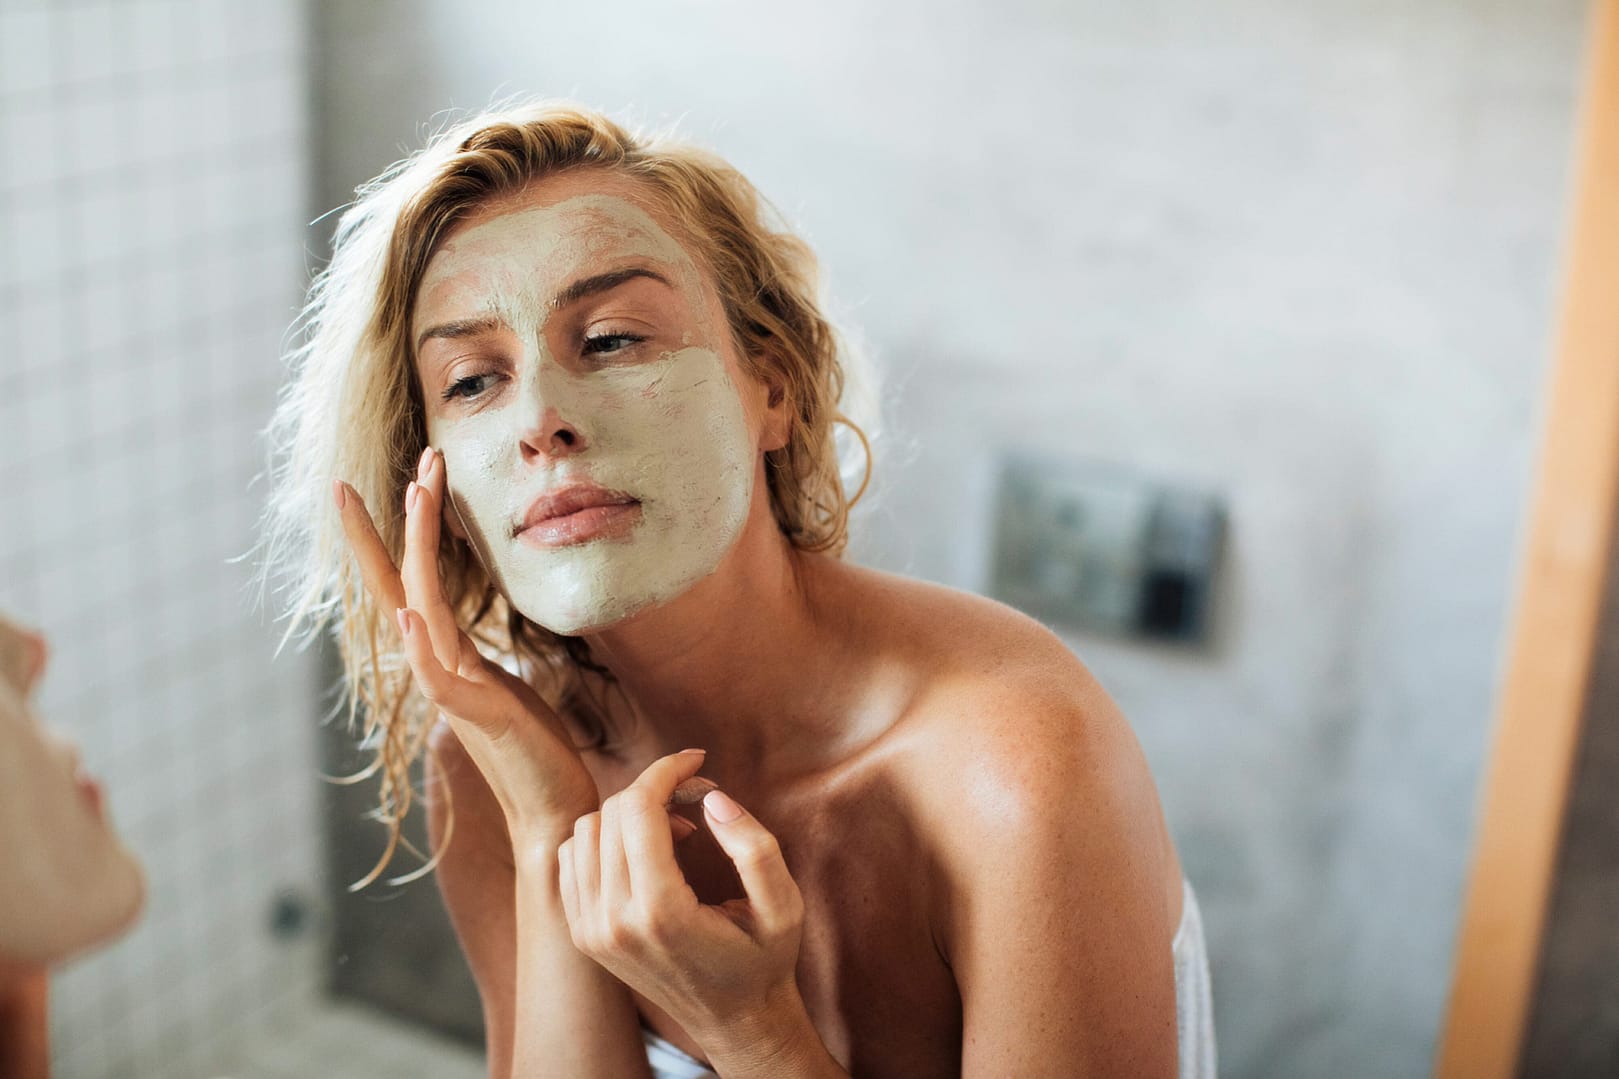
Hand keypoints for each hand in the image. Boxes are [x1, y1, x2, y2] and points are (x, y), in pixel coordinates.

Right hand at [334, 447, 596, 841]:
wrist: (553, 815)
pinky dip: (422, 649)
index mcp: (450, 656)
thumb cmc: (535, 754)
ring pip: (423, 609)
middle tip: (405, 460)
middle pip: (404, 581)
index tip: (408, 474)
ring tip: (415, 494)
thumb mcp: (505, 689)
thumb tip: (457, 633)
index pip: (413, 581)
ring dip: (419, 550)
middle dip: (398, 520)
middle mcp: (442, 666)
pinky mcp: (479, 719)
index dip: (404, 530)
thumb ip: (474, 660)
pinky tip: (412, 617)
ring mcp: (455, 691)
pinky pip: (440, 679)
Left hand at [557, 751, 808, 1050]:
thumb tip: (711, 797)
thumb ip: (754, 847)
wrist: (734, 1021)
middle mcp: (613, 923)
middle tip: (696, 797)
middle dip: (654, 788)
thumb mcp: (783, 905)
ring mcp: (591, 931)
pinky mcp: (583, 934)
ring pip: (585, 830)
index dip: (666, 770)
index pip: (637, 808)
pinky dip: (603, 838)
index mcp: (660, 913)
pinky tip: (645, 851)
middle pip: (611, 813)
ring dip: (627, 813)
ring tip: (674, 829)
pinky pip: (571, 859)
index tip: (698, 761)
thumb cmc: (763, 960)